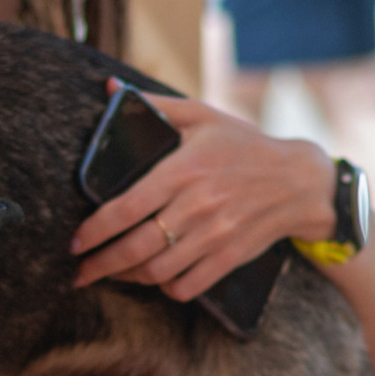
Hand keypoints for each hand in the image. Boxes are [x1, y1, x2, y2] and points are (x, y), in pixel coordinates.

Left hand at [71, 81, 335, 300]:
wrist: (298, 181)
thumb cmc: (243, 145)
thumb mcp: (202, 115)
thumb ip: (155, 104)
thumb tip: (109, 87)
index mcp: (183, 169)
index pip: (126, 207)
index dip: (96, 230)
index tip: (76, 242)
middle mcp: (197, 205)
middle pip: (136, 247)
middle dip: (100, 265)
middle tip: (81, 271)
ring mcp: (215, 235)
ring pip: (158, 271)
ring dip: (128, 277)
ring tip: (112, 273)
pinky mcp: (229, 257)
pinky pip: (187, 286)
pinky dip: (166, 288)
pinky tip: (156, 278)